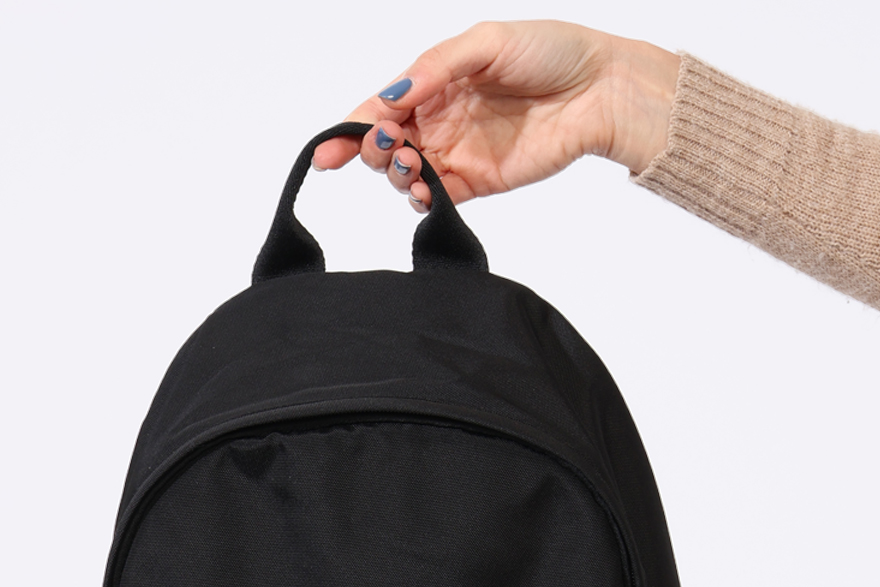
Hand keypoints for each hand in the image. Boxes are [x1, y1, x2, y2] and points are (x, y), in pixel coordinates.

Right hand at [312, 20, 679, 209]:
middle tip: (386, 147)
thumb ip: (434, 68)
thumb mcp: (486, 42)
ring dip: (396, 176)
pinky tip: (424, 191)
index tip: (330, 150)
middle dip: (372, 153)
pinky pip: (438, 199)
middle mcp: (439, 121)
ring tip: (410, 166)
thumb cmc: (551, 52)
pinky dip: (423, 200)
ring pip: (406, 177)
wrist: (601, 90)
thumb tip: (391, 97)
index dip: (350, 130)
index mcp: (433, 84)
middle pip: (385, 147)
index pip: (379, 110)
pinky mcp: (478, 184)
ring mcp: (457, 154)